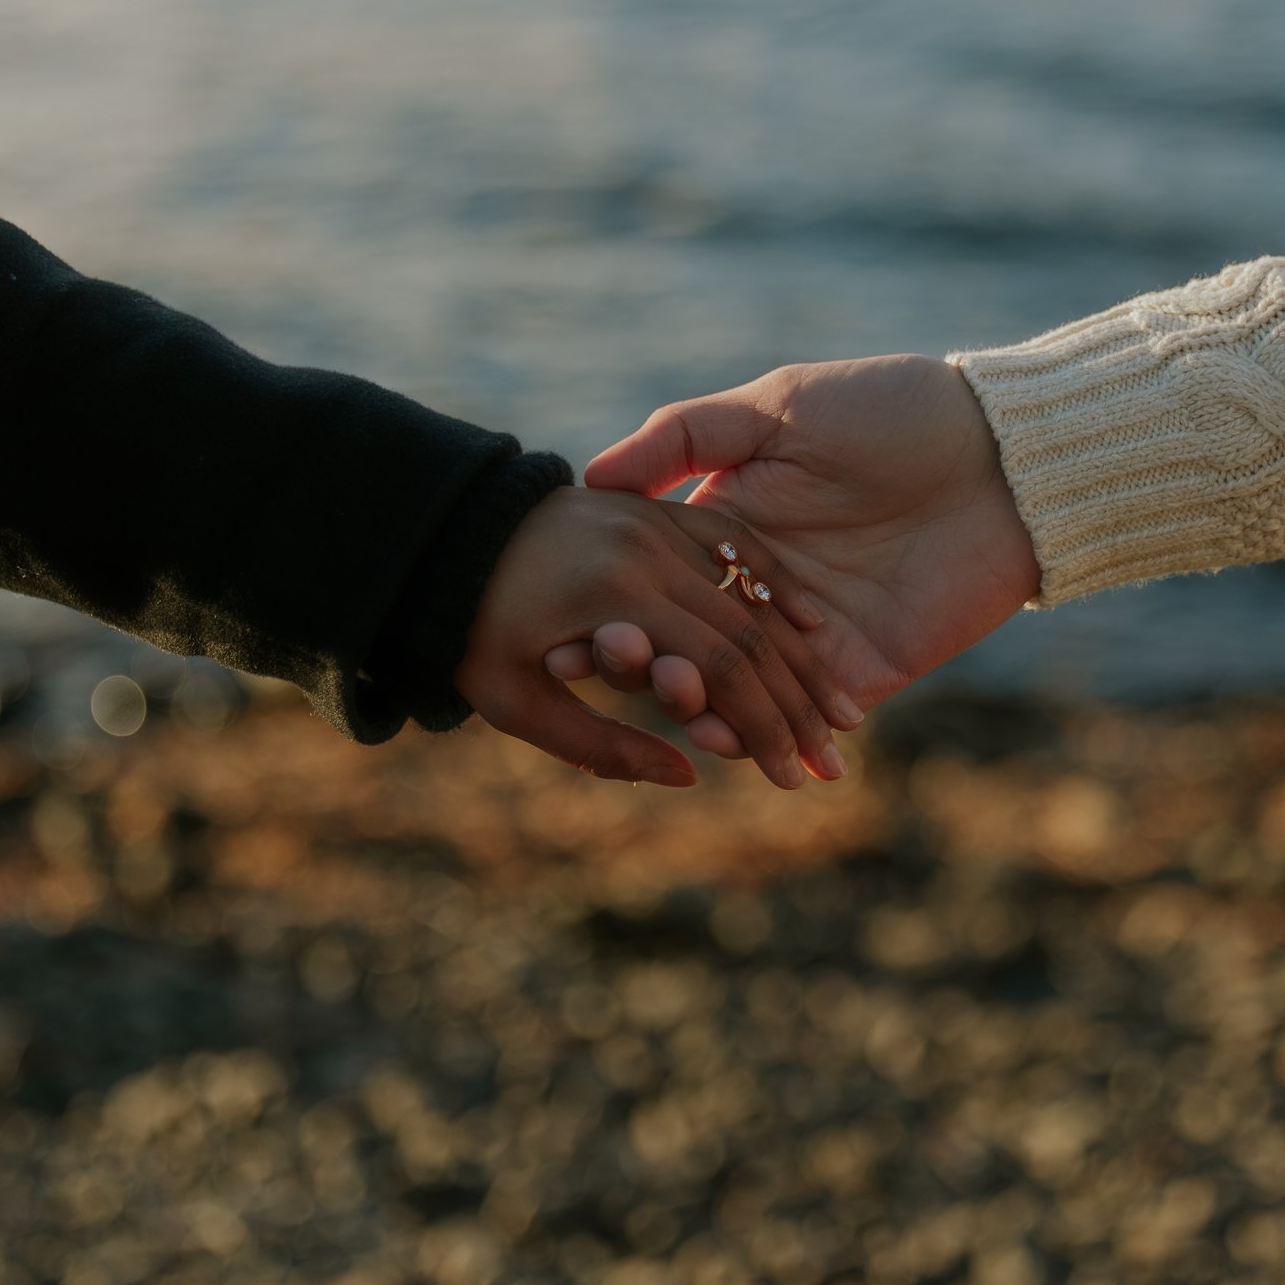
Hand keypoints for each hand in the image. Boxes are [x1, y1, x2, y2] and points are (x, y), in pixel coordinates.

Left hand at [457, 487, 859, 788]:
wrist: (440, 538)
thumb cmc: (469, 635)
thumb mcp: (518, 706)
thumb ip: (604, 746)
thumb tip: (690, 777)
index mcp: (614, 599)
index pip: (719, 671)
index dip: (764, 729)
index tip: (794, 778)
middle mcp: (646, 550)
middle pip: (751, 632)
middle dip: (801, 702)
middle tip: (837, 757)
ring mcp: (655, 520)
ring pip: (753, 587)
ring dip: (804, 650)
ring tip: (844, 704)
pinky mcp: (655, 506)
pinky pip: (735, 543)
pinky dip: (778, 584)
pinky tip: (813, 625)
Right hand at [578, 355, 1040, 752]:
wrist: (1004, 453)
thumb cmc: (891, 410)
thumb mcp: (777, 406)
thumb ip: (685, 436)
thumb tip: (591, 475)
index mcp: (733, 524)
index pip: (660, 581)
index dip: (618, 603)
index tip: (569, 624)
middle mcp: (764, 588)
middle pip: (692, 643)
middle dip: (652, 664)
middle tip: (618, 668)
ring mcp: (813, 636)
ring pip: (741, 690)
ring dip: (703, 708)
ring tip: (676, 708)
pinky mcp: (865, 670)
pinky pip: (806, 715)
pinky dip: (766, 734)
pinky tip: (729, 742)